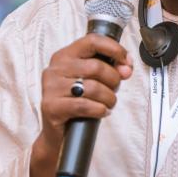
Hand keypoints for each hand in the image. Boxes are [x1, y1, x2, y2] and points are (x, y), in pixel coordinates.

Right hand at [29, 34, 132, 176]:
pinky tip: (101, 112)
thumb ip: (109, 70)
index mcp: (64, 56)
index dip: (114, 49)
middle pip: (96, 66)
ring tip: (109, 104)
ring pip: (92, 86)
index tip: (126, 60)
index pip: (92, 41)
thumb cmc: (76, 103)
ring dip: (109, 97)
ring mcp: (50, 88)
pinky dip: (99, 109)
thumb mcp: (92, 81)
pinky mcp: (51, 107)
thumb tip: (127, 67)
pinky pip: (84, 105)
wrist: (58, 135)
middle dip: (113, 80)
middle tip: (115, 90)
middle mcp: (54, 69)